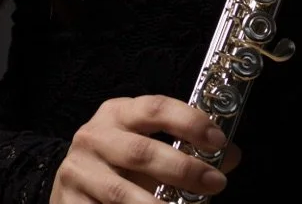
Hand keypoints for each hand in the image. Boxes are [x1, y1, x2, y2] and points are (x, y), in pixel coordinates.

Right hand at [49, 95, 241, 201]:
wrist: (73, 189)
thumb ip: (188, 151)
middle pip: (141, 151)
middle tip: (215, 183)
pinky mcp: (69, 202)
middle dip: (183, 169)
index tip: (218, 141)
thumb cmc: (120, 166)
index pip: (154, 108)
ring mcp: (78, 171)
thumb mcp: (149, 149)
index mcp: (118, 114)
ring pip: (122, 192)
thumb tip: (231, 156)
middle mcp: (94, 136)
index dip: (188, 121)